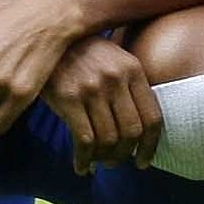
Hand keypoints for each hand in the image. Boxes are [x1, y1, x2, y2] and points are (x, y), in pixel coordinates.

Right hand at [39, 34, 162, 171]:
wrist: (51, 37)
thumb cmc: (86, 54)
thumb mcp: (116, 60)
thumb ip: (131, 88)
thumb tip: (142, 132)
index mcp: (133, 70)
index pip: (152, 118)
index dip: (150, 146)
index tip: (144, 162)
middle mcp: (116, 79)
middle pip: (131, 133)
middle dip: (124, 155)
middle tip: (115, 163)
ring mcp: (92, 88)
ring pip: (108, 140)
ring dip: (103, 159)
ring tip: (97, 163)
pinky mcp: (69, 98)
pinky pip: (84, 140)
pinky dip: (84, 159)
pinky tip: (80, 165)